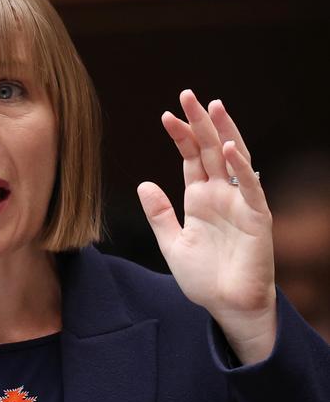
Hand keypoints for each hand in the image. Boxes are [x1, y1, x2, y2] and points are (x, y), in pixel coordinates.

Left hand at [137, 90, 276, 364]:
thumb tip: (143, 183)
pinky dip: (240, 169)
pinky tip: (229, 149)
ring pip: (233, 160)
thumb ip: (159, 215)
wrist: (227, 306)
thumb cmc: (204, 278)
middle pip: (211, 150)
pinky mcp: (256, 218)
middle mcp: (221, 195)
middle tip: (188, 95)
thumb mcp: (172, 245)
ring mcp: (240, 204)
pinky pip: (249, 189)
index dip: (181, 137)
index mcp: (200, 199)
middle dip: (200, 123)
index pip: (191, 159)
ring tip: (214, 106)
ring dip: (225, 133)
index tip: (165, 115)